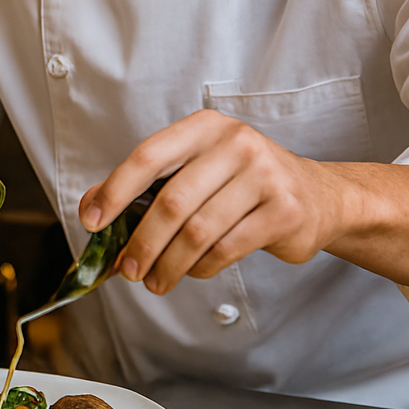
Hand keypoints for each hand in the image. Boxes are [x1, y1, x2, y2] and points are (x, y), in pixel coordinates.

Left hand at [77, 109, 342, 293]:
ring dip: (169, 264)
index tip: (91, 222)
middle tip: (127, 270)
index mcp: (203, 127)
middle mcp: (235, 143)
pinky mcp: (284, 210)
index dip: (114, 191)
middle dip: (142, 243)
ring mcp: (264, 175)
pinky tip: (192, 272)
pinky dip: (201, 268)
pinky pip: (227, 249)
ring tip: (154, 281)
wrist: (318, 196)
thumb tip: (90, 206)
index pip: (148, 157)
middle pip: (171, 202)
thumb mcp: (194, 170)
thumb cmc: (241, 183)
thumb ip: (145, 184)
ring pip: (198, 231)